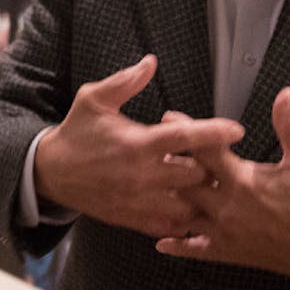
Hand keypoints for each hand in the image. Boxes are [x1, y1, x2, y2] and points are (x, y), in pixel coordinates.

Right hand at [34, 55, 244, 236]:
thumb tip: (151, 62)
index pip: (185, 138)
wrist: (51, 173)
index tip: (237, 129)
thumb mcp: (93, 99)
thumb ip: (125, 82)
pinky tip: (188, 206)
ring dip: (201, 197)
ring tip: (208, 185)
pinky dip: (184, 220)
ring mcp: (139, 201)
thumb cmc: (76, 133)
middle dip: (212, 168)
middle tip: (221, 160)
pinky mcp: (133, 219)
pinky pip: (170, 228)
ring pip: (188, 207)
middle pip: (196, 176)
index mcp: (137, 143)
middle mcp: (142, 175)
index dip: (215, 132)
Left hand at [155, 87, 289, 285]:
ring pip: (182, 215)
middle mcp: (229, 207)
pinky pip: (196, 250)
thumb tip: (285, 93)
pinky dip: (178, 245)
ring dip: (167, 201)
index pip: (205, 150)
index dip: (186, 131)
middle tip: (150, 149)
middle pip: (184, 182)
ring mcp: (226, 233)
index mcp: (245, 181)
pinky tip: (160, 240)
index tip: (169, 117)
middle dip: (167, 164)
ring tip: (149, 186)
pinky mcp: (231, 253)